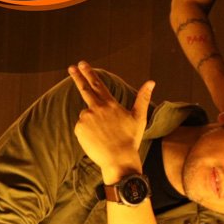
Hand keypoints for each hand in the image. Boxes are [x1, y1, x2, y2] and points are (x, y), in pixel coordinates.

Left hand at [69, 61, 151, 181]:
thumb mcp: (139, 118)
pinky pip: (81, 127)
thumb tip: (151, 82)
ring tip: (104, 134)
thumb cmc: (130, 139)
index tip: (82, 64)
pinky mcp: (79, 129)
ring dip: (92, 121)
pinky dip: (87, 131)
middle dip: (77, 77)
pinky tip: (97, 139)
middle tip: (71, 68)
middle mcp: (96, 108)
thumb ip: (143, 98)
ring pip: (86, 115)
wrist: (118, 159)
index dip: (89, 73)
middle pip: (85, 90)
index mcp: (110, 104)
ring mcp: (86, 118)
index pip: (98, 85)